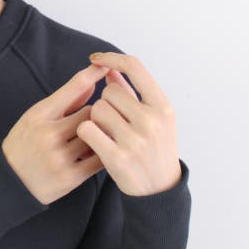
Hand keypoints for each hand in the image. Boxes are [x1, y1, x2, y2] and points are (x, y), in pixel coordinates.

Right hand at [2, 62, 113, 204]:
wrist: (10, 183)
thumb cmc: (24, 145)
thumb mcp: (36, 118)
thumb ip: (66, 101)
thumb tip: (92, 83)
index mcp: (38, 116)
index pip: (72, 88)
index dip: (91, 75)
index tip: (104, 66)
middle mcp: (48, 135)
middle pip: (90, 113)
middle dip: (95, 114)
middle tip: (95, 118)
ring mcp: (59, 157)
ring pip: (96, 135)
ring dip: (100, 134)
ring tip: (96, 136)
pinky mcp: (70, 178)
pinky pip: (99, 159)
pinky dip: (103, 153)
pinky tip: (101, 151)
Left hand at [76, 53, 181, 196]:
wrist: (158, 189)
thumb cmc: (153, 149)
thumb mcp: (154, 119)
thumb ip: (132, 93)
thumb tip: (110, 70)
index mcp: (163, 106)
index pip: (135, 67)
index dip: (112, 59)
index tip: (97, 59)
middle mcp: (152, 120)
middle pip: (110, 92)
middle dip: (105, 103)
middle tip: (112, 120)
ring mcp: (135, 139)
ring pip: (96, 109)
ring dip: (94, 119)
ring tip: (106, 133)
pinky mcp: (117, 157)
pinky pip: (87, 129)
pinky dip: (85, 132)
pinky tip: (93, 140)